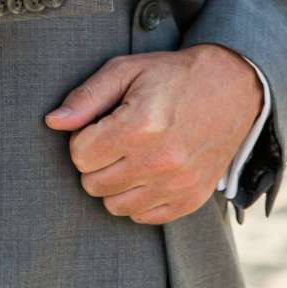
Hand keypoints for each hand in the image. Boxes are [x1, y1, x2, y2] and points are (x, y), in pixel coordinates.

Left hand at [44, 45, 264, 224]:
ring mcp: (178, 184)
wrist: (233, 87)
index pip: (80, 155)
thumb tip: (53, 122)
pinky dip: (139, 199)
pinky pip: (144, 217)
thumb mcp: (127, 70)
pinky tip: (148, 173)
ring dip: (114, 184)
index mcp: (139, 126)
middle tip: (114, 140)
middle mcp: (159, 161)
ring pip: (115, 206)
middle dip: (96, 162)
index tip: (100, 125)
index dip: (83, 138)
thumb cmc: (173, 76)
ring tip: (130, 157)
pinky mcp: (191, 200)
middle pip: (93, 184)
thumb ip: (86, 97)